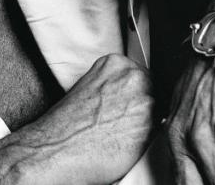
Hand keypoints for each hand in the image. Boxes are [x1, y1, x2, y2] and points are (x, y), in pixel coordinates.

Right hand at [0, 54, 155, 184]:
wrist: (54, 150)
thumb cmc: (67, 126)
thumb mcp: (91, 88)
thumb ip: (115, 84)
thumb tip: (130, 95)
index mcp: (116, 63)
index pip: (142, 74)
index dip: (137, 94)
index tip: (130, 105)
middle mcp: (133, 76)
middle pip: (155, 89)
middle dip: (144, 106)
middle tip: (125, 122)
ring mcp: (144, 99)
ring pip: (159, 110)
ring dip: (147, 122)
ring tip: (123, 134)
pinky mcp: (149, 126)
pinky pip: (158, 131)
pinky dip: (148, 138)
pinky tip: (127, 143)